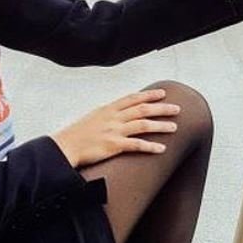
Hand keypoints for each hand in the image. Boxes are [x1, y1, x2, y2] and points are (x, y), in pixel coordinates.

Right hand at [49, 88, 180, 168]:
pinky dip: (150, 146)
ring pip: (143, 125)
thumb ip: (107, 115)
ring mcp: (114, 131)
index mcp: (108, 109)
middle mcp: (113, 117)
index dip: (149, 95)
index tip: (163, 93)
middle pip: (142, 109)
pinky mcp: (113, 146)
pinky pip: (136, 145)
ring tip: (175, 127)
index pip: (132, 98)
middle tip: (177, 108)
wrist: (65, 146)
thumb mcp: (92, 118)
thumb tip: (118, 113)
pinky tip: (162, 148)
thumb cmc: (77, 134)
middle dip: (162, 108)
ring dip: (161, 125)